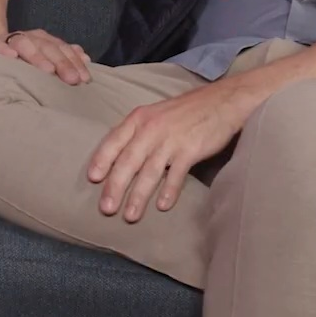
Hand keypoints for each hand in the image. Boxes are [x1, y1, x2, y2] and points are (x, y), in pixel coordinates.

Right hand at [0, 28, 91, 84]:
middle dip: (61, 62)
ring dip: (37, 56)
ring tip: (48, 70)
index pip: (62, 49)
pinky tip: (11, 57)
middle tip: (72, 79)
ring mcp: (8, 40)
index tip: (85, 79)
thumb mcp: (41, 58)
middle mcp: (28, 38)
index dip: (74, 63)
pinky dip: (3, 49)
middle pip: (47, 47)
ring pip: (24, 43)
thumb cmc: (18, 59)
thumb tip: (86, 59)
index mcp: (43, 41)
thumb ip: (63, 57)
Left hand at [87, 83, 258, 221]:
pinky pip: (176, 174)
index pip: (114, 141)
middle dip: (115, 186)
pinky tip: (162, 206)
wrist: (223, 101)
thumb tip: (119, 157)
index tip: (92, 179)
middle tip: (106, 208)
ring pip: (150, 172)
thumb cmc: (186, 111)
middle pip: (128, 161)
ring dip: (138, 196)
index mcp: (139, 118)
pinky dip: (169, 191)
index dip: (102, 160)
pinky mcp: (191, 150)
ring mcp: (171, 139)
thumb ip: (138, 132)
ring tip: (130, 216)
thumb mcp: (156, 114)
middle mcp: (151, 128)